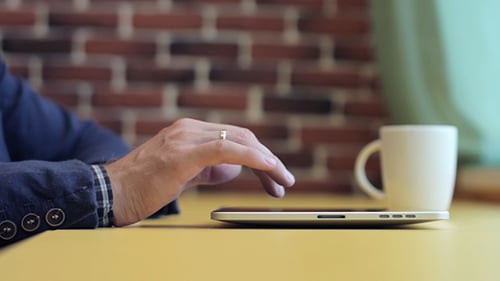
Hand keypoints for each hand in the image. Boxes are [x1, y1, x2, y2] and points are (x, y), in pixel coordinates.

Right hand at [105, 118, 294, 225]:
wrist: (108, 194)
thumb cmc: (143, 188)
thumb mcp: (183, 175)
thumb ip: (209, 167)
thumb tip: (235, 168)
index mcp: (189, 131)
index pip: (235, 138)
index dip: (259, 156)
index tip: (273, 176)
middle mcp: (189, 128)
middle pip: (242, 137)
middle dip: (268, 160)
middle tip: (284, 182)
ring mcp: (185, 137)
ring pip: (239, 140)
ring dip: (267, 161)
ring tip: (282, 181)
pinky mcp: (183, 152)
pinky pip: (227, 148)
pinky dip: (253, 157)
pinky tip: (268, 167)